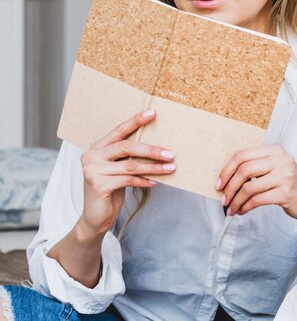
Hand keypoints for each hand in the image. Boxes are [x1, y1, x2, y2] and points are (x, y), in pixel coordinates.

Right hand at [79, 110, 175, 236]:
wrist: (94, 218)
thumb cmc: (109, 190)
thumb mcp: (116, 168)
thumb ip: (126, 156)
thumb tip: (154, 144)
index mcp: (97, 147)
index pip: (119, 130)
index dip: (136, 121)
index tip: (152, 113)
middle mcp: (92, 156)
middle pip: (126, 147)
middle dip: (151, 149)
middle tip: (170, 153)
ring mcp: (93, 171)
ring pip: (131, 165)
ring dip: (153, 167)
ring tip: (169, 168)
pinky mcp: (99, 185)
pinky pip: (128, 180)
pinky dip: (144, 181)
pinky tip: (155, 182)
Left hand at [217, 144, 296, 223]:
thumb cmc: (288, 184)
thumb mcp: (274, 168)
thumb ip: (255, 166)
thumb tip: (225, 177)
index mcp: (275, 150)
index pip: (243, 155)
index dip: (227, 169)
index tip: (219, 184)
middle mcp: (281, 160)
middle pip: (244, 169)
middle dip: (229, 186)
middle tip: (222, 199)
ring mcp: (285, 176)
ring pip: (249, 187)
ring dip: (236, 200)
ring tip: (231, 209)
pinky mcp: (285, 193)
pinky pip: (257, 200)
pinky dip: (245, 207)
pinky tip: (241, 211)